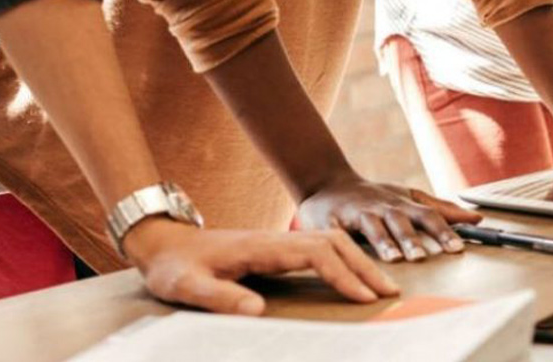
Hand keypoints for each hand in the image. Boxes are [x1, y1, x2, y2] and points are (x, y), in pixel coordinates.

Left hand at [124, 218, 399, 314]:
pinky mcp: (278, 248)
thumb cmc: (174, 267)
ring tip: (380, 286)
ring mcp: (279, 241)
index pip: (315, 254)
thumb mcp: (186, 286)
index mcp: (261, 247)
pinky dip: (345, 258)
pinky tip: (354, 274)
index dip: (342, 275)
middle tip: (389, 293)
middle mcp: (277, 240)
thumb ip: (220, 297)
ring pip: (331, 242)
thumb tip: (259, 311)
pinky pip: (322, 247)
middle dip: (364, 267)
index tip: (363, 297)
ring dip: (358, 262)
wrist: (163, 243)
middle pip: (334, 244)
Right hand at [298, 179, 482, 262]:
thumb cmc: (375, 196)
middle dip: (413, 239)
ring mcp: (358, 213)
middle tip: (423, 257)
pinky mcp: (331, 221)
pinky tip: (346, 253)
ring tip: (395, 258)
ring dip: (384, 242)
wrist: (329, 183)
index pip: (428, 216)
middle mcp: (383, 208)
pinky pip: (338, 233)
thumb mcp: (409, 199)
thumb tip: (476, 219)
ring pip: (373, 227)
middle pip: (401, 222)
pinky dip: (343, 240)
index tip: (458, 248)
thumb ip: (441, 210)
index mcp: (402, 205)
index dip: (442, 231)